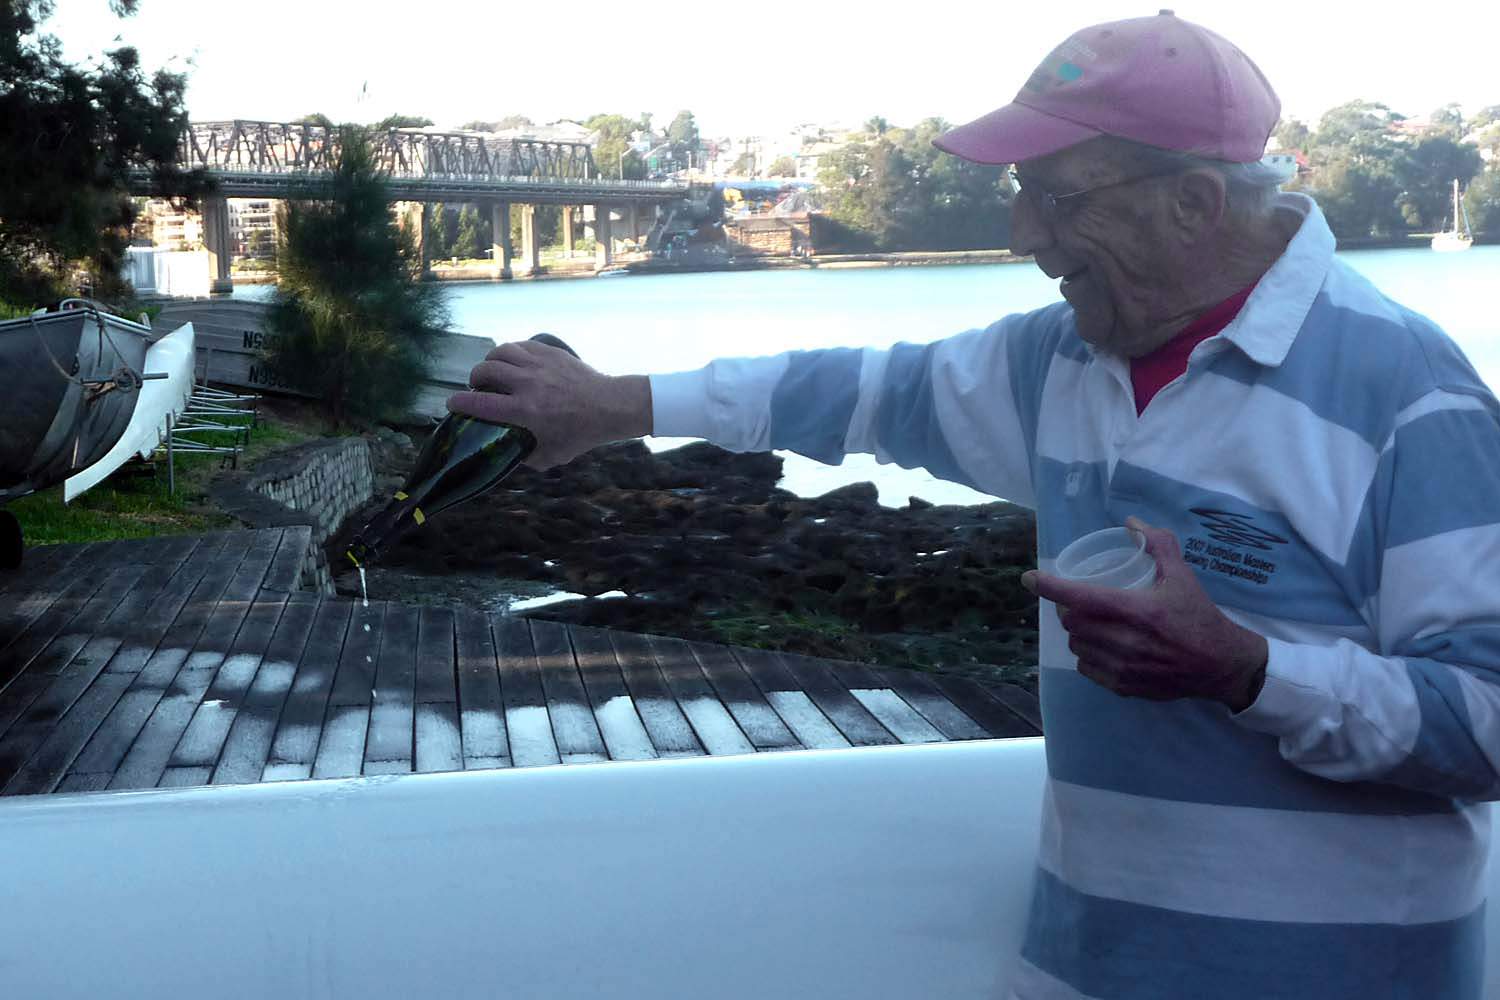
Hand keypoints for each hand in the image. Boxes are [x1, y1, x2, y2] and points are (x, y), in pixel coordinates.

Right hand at [446, 339, 651, 468]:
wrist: (609, 406)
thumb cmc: (580, 434)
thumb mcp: (550, 456)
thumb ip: (525, 457)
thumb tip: (508, 455)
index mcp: (524, 411)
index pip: (479, 404)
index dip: (459, 403)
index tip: (451, 404)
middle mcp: (527, 384)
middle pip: (485, 371)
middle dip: (474, 380)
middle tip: (478, 388)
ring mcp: (538, 365)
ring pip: (500, 352)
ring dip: (490, 361)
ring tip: (492, 370)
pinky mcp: (550, 352)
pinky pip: (520, 345)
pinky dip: (510, 352)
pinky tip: (512, 360)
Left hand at [1021, 516, 1267, 711]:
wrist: (1221, 665)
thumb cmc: (1199, 616)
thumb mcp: (1182, 575)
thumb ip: (1158, 544)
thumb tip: (1130, 524)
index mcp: (1138, 610)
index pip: (1079, 597)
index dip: (1049, 587)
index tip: (1030, 578)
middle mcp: (1126, 641)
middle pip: (1072, 622)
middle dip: (1068, 608)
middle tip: (1077, 600)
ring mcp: (1123, 667)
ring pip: (1077, 645)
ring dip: (1077, 632)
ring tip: (1089, 622)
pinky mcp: (1124, 687)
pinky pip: (1087, 668)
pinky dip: (1087, 654)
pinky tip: (1098, 646)